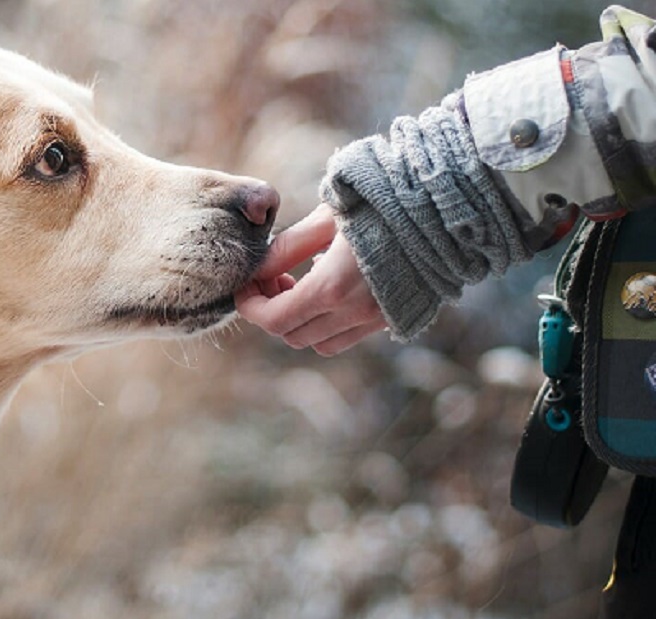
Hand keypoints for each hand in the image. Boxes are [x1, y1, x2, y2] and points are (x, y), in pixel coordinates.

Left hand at [236, 203, 386, 355]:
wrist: (446, 208)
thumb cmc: (382, 202)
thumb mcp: (327, 218)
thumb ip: (288, 248)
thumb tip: (256, 268)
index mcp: (332, 287)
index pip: (274, 319)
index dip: (250, 306)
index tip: (245, 286)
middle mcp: (354, 313)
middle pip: (292, 335)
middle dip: (272, 311)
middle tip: (272, 278)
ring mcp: (376, 319)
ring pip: (319, 343)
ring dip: (300, 321)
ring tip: (299, 284)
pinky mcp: (393, 318)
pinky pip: (347, 336)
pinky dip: (328, 323)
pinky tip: (331, 287)